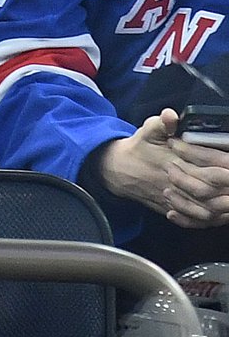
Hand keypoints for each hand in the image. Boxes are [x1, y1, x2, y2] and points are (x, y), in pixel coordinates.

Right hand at [99, 110, 228, 227]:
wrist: (118, 170)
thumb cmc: (139, 149)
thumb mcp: (148, 130)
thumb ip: (162, 123)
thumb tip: (171, 115)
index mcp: (173, 159)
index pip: (206, 162)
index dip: (224, 162)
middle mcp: (175, 182)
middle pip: (209, 189)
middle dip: (228, 185)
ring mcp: (175, 199)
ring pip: (205, 210)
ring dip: (223, 206)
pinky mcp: (173, 209)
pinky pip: (195, 221)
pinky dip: (211, 220)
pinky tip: (222, 214)